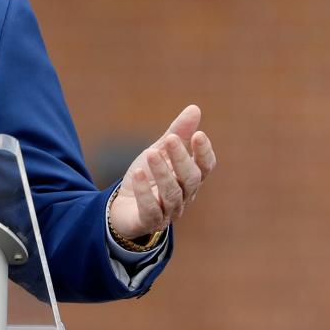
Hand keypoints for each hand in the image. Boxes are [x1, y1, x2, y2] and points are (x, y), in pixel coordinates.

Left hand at [108, 104, 215, 240]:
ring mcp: (168, 211)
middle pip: (190, 179)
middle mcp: (184, 196)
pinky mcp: (149, 221)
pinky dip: (145, 192)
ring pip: (171, 193)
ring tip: (150, 152)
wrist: (124, 208)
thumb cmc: (149, 178)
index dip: (204, 152)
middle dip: (181, 158)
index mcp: (189, 179)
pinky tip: (138, 174)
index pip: (205, 167)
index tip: (198, 134)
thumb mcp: (160, 152)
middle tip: (171, 139)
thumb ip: (177, 133)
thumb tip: (195, 108)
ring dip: (162, 172)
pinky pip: (150, 209)